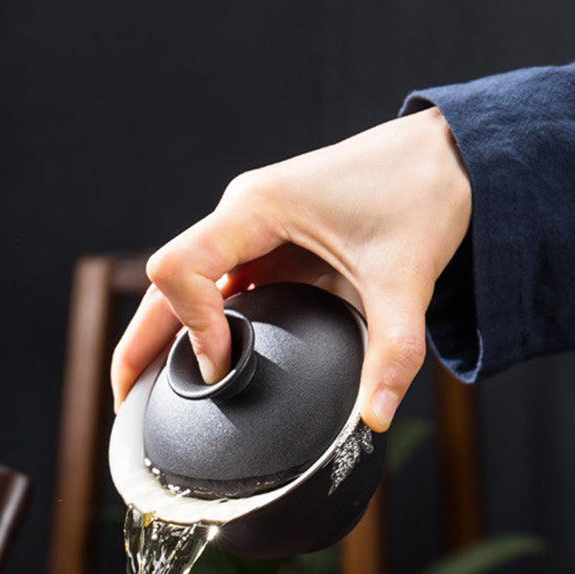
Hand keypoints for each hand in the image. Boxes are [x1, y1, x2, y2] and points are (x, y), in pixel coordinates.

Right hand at [110, 107, 471, 430]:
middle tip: (128, 403)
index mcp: (258, 209)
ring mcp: (251, 230)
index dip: (187, 323)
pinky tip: (201, 362)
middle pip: (164, 281)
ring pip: (183, 284)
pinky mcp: (267, 244)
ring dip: (162, 335)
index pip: (180, 266)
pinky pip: (214, 285)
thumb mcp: (407, 279)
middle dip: (140, 342)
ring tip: (150, 392)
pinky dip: (198, 324)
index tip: (219, 368)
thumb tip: (375, 416)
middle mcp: (242, 216)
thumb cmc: (421, 194)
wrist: (447, 156)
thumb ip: (393, 351)